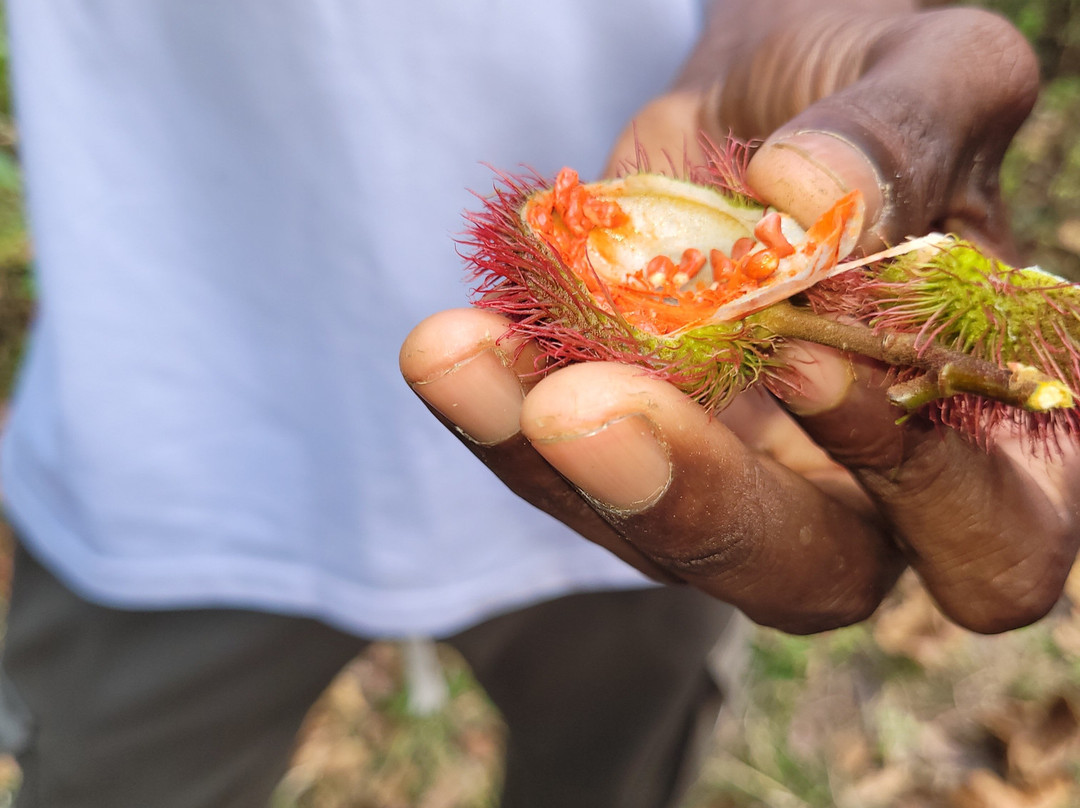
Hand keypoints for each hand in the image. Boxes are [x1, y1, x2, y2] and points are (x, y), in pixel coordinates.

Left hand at [400, 2, 1079, 634]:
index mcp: (990, 430)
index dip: (915, 490)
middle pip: (801, 576)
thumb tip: (809, 200)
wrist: (768, 100)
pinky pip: (566, 469)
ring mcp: (745, 482)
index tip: (808, 364)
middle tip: (577, 408)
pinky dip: (500, 413)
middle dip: (689, 502)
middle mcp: (869, 492)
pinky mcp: (642, 448)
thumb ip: (907, 135)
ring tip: (459, 357)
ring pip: (654, 536)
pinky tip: (451, 344)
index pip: (989, 542)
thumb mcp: (930, 73)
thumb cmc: (879, 93)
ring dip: (549, 462)